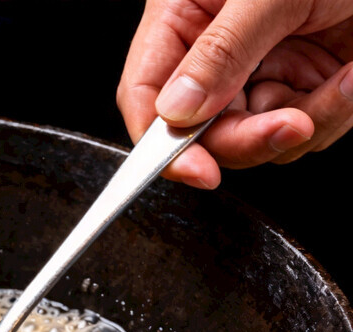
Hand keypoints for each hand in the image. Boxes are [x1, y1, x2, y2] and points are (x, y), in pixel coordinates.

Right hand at [117, 0, 352, 187]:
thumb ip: (222, 51)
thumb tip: (176, 110)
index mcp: (184, 15)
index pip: (144, 93)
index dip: (161, 142)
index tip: (198, 170)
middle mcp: (215, 49)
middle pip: (203, 131)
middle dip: (252, 137)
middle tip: (292, 124)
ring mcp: (260, 68)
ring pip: (256, 138)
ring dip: (308, 121)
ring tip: (348, 77)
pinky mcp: (302, 80)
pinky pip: (303, 128)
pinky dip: (335, 111)